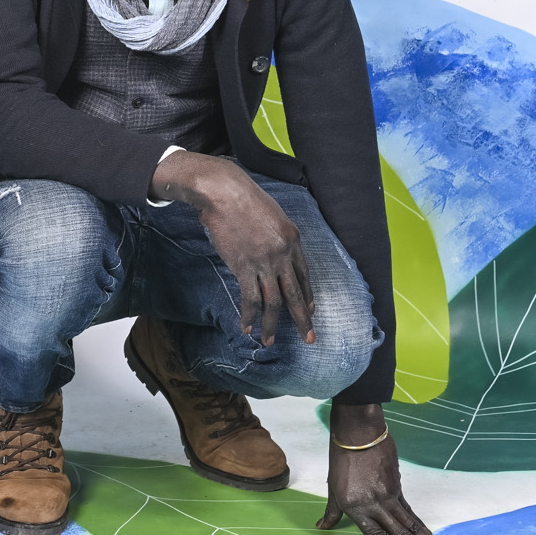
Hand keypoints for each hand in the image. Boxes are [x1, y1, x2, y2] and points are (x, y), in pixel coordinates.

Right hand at [153, 151, 313, 346]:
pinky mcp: (244, 267)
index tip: (310, 311)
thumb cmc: (244, 198)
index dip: (307, 296)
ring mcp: (265, 262)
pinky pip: (250, 298)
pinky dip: (249, 315)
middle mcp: (283, 254)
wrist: (224, 192)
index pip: (304, 275)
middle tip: (309, 339)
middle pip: (296, 294)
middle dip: (302, 320)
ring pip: (274, 302)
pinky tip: (247, 327)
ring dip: (272, 325)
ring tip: (269, 342)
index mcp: (293, 239)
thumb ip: (276, 236)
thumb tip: (272, 252)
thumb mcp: (272, 214)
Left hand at [319, 404, 455, 534]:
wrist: (358, 432)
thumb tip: (321, 526)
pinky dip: (421, 525)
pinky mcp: (397, 486)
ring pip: (412, 524)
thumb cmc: (342, 459)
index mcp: (356, 508)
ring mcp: (388, 496)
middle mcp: (374, 505)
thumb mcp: (333, 488)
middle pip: (402, 534)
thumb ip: (332, 512)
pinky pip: (411, 511)